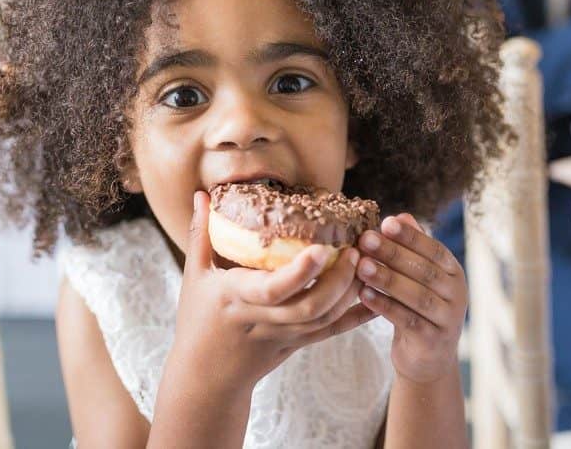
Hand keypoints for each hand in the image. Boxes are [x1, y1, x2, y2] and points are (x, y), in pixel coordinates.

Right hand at [168, 192, 376, 391]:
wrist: (205, 376)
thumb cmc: (196, 320)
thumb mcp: (194, 276)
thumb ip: (200, 234)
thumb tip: (201, 194)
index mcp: (236, 298)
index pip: (271, 289)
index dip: (299, 273)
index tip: (321, 249)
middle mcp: (262, 320)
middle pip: (308, 308)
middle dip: (337, 281)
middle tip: (356, 250)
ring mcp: (281, 336)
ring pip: (323, 321)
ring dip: (349, 294)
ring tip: (367, 262)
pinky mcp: (295, 345)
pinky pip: (329, 333)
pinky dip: (354, 317)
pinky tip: (376, 299)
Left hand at [356, 214, 466, 383]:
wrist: (427, 358)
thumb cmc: (417, 308)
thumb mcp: (418, 277)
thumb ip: (412, 249)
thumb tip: (401, 215)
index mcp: (454, 273)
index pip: (434, 250)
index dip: (410, 236)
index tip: (385, 222)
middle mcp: (457, 294)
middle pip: (424, 270)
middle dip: (393, 253)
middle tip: (366, 239)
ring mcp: (448, 319)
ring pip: (417, 296)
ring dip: (387, 279)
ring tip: (361, 266)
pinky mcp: (433, 341)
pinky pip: (407, 320)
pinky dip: (385, 306)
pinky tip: (363, 294)